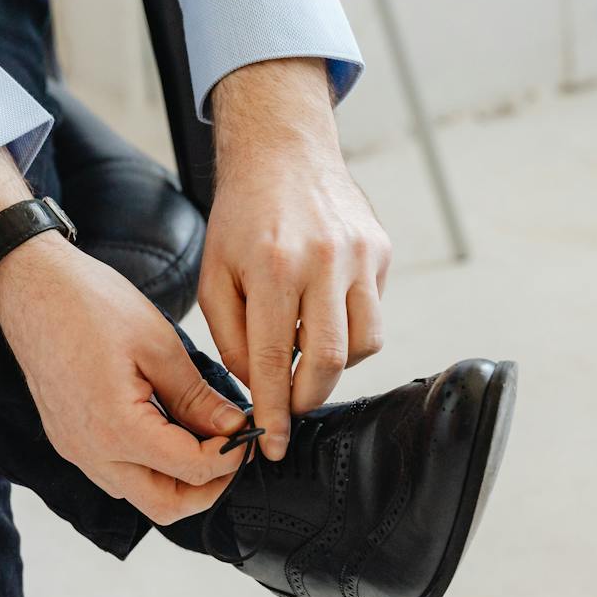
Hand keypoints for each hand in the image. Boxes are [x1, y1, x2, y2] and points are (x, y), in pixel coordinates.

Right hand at [0, 234, 250, 523]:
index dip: (230, 459)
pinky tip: (170, 434)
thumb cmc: (88, 303)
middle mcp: (91, 452)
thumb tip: (233, 428)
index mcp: (116, 429)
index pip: (191, 470)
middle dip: (208, 488)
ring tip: (206, 443)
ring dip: (178, 481)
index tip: (250, 434)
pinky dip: (150, 467)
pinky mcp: (69, 440)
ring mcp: (76, 450)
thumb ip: (197, 398)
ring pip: (139, 495)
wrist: (30, 285)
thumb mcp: (159, 346)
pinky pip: (116, 474)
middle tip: (234, 454)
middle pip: (165, 505)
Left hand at [199, 58, 391, 461]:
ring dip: (334, 365)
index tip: (274, 444)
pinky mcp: (382, 251)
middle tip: (292, 406)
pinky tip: (324, 316)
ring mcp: (359, 255)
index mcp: (273, 267)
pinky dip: (350, 329)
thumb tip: (256, 383)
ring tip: (305, 353)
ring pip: (364, 343)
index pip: (274, 359)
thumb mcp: (215, 274)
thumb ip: (231, 335)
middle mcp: (322, 260)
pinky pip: (373, 313)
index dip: (275, 410)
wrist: (283, 152)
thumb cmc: (242, 216)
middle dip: (308, 397)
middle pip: (329, 361)